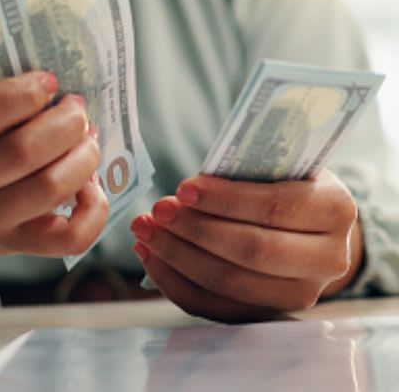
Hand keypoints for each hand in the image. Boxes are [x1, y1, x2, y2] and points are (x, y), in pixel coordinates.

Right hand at [0, 71, 106, 294]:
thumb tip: (61, 93)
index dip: (27, 93)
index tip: (49, 82)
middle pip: (25, 151)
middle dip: (68, 122)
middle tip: (77, 110)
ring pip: (51, 187)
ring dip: (85, 157)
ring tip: (87, 141)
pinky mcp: (16, 245)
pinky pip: (71, 237)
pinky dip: (95, 209)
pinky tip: (88, 185)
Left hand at [131, 169, 362, 322]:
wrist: (306, 226)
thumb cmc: (280, 184)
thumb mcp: (276, 166)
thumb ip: (242, 173)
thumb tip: (186, 192)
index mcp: (335, 210)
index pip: (276, 208)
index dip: (226, 201)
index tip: (183, 189)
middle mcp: (328, 259)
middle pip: (252, 251)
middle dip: (195, 230)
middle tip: (157, 211)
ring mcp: (301, 294)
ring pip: (229, 283)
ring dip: (176, 256)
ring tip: (144, 230)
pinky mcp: (267, 314)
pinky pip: (213, 306)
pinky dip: (174, 281)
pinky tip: (149, 256)